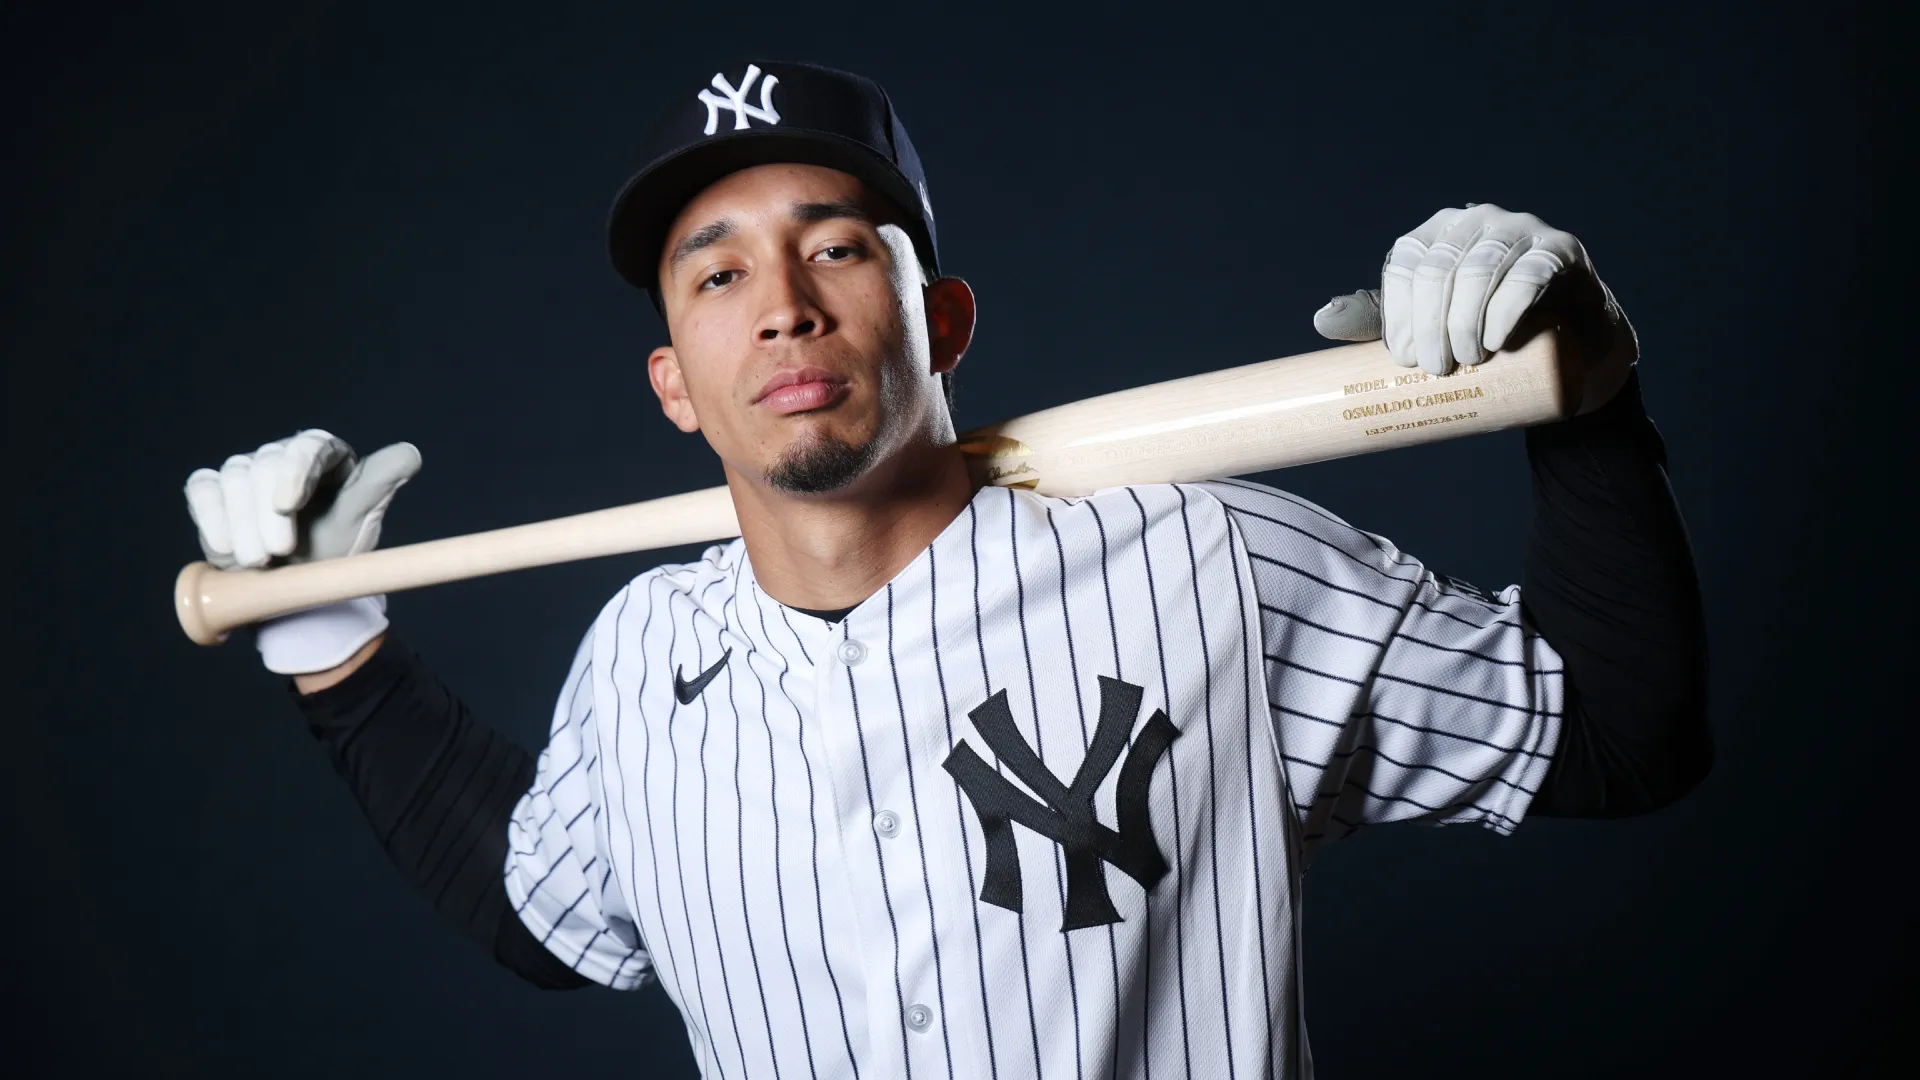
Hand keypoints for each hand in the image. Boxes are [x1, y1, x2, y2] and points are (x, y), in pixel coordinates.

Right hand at [183, 431, 420, 673]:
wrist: (298, 590)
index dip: (295, 471)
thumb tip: (411, 454)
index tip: (286, 504)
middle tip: (277, 553)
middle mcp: (283, 457)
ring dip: (241, 522)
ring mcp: (246, 471)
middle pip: (266, 463)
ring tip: (257, 561)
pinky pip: (203, 489)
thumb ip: (380, 484)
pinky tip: (224, 548)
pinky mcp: (215, 490)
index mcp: (325, 456)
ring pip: (234, 477)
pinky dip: (212, 517)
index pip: (310, 447)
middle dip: (266, 512)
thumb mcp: (360, 518)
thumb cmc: (335, 551)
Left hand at [1312, 204, 1637, 411]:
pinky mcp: (1559, 250)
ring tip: (1467, 361)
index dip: (1401, 314)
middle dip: (1432, 324)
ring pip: (1478, 270)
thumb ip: (1381, 319)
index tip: (1405, 359)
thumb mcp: (1431, 323)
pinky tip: (1496, 341)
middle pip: (1438, 269)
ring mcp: (1519, 230)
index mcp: (1436, 234)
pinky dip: (1505, 309)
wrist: (1569, 344)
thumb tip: (1321, 321)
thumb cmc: (1488, 329)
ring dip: (1465, 321)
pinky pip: (1528, 273)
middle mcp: (1475, 221)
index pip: (1405, 266)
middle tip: (1437, 369)